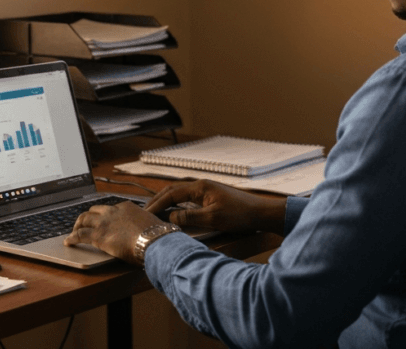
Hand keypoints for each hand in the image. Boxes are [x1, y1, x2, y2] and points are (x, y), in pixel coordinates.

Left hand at [64, 201, 165, 263]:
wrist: (155, 240)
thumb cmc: (157, 235)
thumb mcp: (152, 224)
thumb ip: (146, 225)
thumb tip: (152, 230)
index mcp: (126, 207)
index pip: (110, 208)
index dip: (103, 215)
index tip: (102, 220)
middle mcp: (113, 211)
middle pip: (94, 211)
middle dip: (87, 218)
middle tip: (83, 225)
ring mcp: (104, 222)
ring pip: (84, 219)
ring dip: (77, 225)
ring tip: (73, 232)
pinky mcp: (98, 236)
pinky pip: (80, 235)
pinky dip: (72, 238)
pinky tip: (68, 242)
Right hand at [144, 180, 287, 234]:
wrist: (260, 213)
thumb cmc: (239, 215)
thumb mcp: (212, 219)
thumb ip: (189, 218)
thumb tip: (170, 218)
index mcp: (199, 187)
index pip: (171, 194)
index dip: (156, 204)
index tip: (145, 214)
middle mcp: (201, 186)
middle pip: (172, 190)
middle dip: (157, 200)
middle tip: (144, 212)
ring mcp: (206, 190)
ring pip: (179, 194)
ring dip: (166, 202)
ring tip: (155, 212)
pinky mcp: (211, 197)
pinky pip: (187, 198)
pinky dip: (176, 204)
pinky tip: (174, 212)